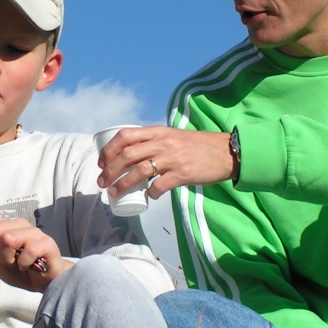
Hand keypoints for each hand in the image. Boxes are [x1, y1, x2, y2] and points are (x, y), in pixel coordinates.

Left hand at [0, 213, 71, 291]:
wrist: (42, 283)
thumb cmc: (18, 268)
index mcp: (3, 225)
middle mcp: (18, 224)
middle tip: (5, 261)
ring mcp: (33, 232)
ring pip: (8, 239)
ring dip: (9, 259)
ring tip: (17, 264)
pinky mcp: (46, 243)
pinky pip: (28, 251)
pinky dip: (24, 265)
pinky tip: (28, 266)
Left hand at [96, 126, 236, 199]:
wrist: (225, 151)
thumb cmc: (197, 145)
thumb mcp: (172, 136)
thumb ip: (154, 142)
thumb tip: (131, 156)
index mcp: (158, 131)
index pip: (125, 136)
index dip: (109, 150)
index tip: (101, 163)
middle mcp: (163, 142)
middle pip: (127, 155)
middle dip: (110, 170)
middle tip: (102, 182)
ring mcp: (173, 158)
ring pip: (139, 171)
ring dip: (122, 184)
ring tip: (114, 192)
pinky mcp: (183, 174)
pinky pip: (160, 186)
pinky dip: (150, 193)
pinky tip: (148, 196)